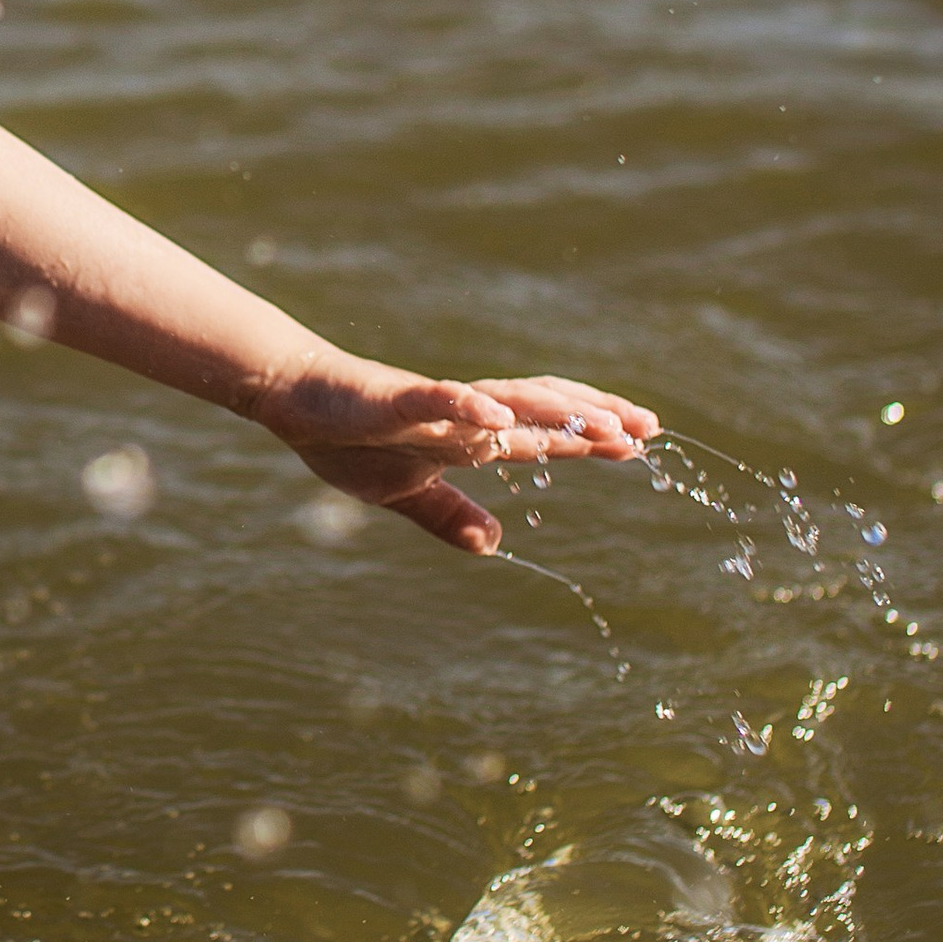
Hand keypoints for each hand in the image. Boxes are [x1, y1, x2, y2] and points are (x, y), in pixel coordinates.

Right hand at [254, 362, 657, 555]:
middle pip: (540, 412)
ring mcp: (433, 405)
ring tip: (599, 419)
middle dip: (594, 417)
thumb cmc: (347, 441)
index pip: (540, 434)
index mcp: (467, 438)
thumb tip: (494, 543)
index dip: (589, 437)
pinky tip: (498, 413)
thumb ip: (448, 514)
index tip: (640, 442)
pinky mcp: (394, 399)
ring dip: (553, 409)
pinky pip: (437, 400)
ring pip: (504, 401)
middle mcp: (463, 416)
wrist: (293, 401)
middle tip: (649, 426)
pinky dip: (468, 404)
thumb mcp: (403, 494)